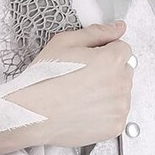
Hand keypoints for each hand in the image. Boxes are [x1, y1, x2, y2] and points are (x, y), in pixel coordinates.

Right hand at [2, 22, 134, 149]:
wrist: (30, 113)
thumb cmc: (43, 78)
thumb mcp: (65, 42)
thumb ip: (97, 32)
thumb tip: (119, 27)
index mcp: (112, 59)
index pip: (123, 50)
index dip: (105, 53)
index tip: (89, 62)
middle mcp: (121, 83)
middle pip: (124, 71)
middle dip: (108, 72)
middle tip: (82, 79)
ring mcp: (119, 107)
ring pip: (121, 94)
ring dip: (108, 93)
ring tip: (81, 96)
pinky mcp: (114, 127)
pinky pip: (117, 115)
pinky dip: (105, 114)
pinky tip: (85, 110)